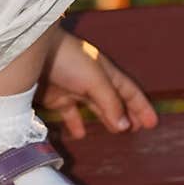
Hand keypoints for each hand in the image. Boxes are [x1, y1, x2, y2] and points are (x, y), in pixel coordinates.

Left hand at [36, 25, 158, 139]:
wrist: (30, 49)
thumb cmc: (66, 58)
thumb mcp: (94, 79)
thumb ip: (110, 103)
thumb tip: (125, 126)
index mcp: (105, 72)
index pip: (129, 92)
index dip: (141, 107)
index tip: (153, 123)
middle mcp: (91, 81)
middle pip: (114, 101)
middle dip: (127, 115)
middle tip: (137, 130)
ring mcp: (73, 89)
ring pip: (94, 108)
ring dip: (106, 119)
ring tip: (116, 133)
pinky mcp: (56, 97)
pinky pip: (70, 114)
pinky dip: (76, 124)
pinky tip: (80, 135)